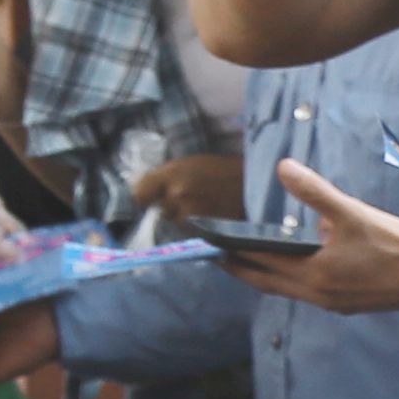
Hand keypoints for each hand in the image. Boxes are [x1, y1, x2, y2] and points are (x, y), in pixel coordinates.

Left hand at [133, 148, 251, 223]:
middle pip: (161, 211)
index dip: (145, 198)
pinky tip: (213, 221)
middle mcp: (177, 195)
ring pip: (177, 224)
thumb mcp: (192, 163)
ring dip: (187, 221)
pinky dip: (200, 231)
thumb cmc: (224, 170)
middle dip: (173, 208)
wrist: (259, 183)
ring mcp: (191, 216)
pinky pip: (193, 235)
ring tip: (207, 211)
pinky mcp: (205, 232)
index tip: (152, 199)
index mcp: (172, 173)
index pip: (139, 194)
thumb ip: (168, 178)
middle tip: (194, 200)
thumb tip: (145, 195)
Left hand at [224, 160, 398, 314]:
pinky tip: (301, 265)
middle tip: (222, 257)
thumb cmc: (396, 246)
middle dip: (244, 270)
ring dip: (269, 276)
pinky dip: (295, 279)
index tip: (213, 247)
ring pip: (289, 289)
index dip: (235, 255)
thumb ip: (315, 192)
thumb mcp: (352, 213)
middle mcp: (318, 295)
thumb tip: (284, 168)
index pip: (261, 265)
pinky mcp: (348, 304)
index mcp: (314, 275)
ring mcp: (333, 303)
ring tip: (253, 261)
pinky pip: (310, 292)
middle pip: (269, 283)